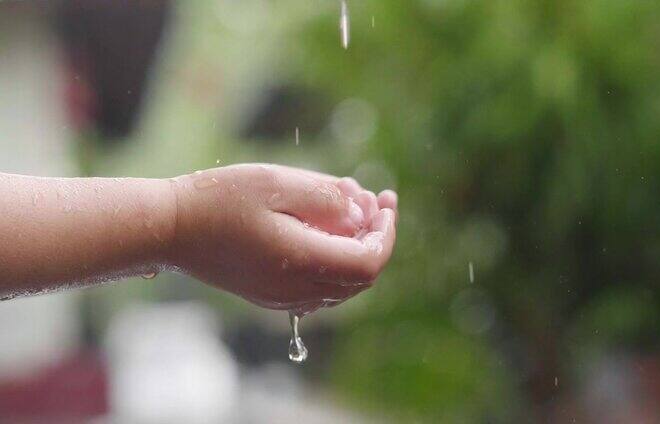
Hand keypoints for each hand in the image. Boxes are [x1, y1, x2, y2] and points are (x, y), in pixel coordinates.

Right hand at [169, 164, 397, 313]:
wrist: (168, 229)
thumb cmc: (218, 199)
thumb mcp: (276, 183)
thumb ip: (326, 198)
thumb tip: (361, 211)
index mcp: (301, 262)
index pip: (369, 262)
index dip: (387, 233)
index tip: (386, 201)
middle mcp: (296, 289)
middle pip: (361, 276)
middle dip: (376, 237)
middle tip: (375, 200)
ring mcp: (282, 297)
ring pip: (342, 284)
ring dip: (357, 248)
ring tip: (353, 209)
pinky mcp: (270, 294)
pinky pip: (319, 286)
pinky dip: (335, 260)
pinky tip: (326, 229)